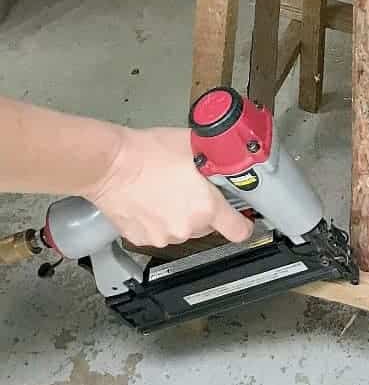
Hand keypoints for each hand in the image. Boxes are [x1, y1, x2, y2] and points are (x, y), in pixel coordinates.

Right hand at [81, 126, 253, 248]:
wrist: (109, 164)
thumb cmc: (147, 152)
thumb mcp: (194, 146)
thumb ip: (217, 159)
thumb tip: (230, 159)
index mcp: (206, 208)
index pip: (239, 231)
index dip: (243, 224)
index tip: (243, 219)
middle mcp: (187, 227)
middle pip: (208, 226)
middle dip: (203, 210)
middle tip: (190, 189)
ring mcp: (163, 236)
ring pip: (181, 229)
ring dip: (178, 215)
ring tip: (165, 191)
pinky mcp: (141, 238)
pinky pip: (157, 231)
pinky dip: (156, 219)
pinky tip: (149, 200)